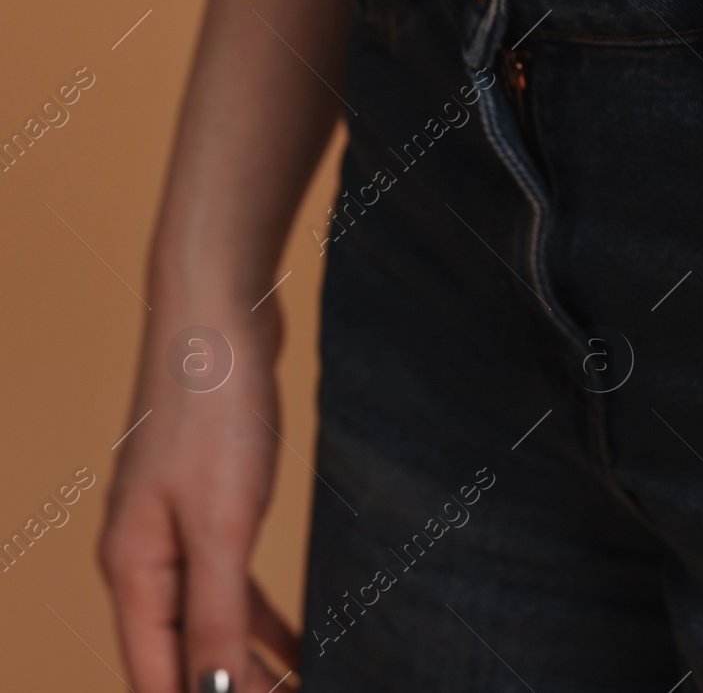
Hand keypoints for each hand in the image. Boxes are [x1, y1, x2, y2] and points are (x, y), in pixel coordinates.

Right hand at [99, 291, 299, 691]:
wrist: (220, 318)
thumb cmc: (215, 411)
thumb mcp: (222, 522)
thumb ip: (214, 612)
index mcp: (133, 568)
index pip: (154, 675)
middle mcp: (143, 556)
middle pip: (178, 654)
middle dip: (230, 689)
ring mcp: (175, 527)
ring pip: (208, 620)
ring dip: (248, 661)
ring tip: (298, 687)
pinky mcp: (210, 502)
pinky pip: (229, 582)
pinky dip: (259, 617)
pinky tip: (295, 639)